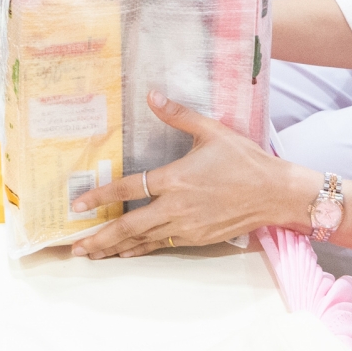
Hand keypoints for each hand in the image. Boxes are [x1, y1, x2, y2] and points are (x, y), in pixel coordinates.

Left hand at [66, 92, 307, 259]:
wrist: (275, 193)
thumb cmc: (245, 161)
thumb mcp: (212, 131)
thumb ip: (178, 115)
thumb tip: (152, 95)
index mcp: (176, 178)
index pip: (129, 188)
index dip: (100, 196)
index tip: (77, 205)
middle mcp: (177, 206)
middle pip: (129, 226)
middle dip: (99, 237)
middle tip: (75, 246)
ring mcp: (186, 226)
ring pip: (142, 241)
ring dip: (114, 248)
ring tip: (91, 255)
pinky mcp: (196, 238)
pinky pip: (161, 245)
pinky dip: (140, 250)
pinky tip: (126, 253)